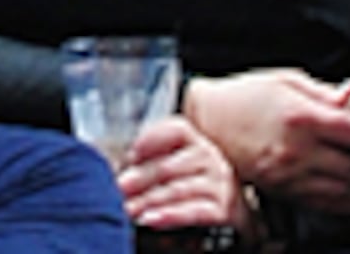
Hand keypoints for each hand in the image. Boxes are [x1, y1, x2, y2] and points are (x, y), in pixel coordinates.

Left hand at [113, 112, 251, 237]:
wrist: (232, 205)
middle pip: (170, 165)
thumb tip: (116, 170)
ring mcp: (218, 183)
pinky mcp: (223, 209)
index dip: (153, 139)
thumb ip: (151, 163)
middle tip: (119, 188)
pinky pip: (194, 211)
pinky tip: (151, 219)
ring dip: (150, 200)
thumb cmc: (195, 181)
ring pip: (179, 189)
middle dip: (141, 178)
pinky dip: (170, 215)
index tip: (132, 153)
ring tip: (128, 209)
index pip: (177, 129)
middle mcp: (210, 157)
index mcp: (196, 141)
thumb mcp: (179, 164)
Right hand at [183, 68, 349, 213]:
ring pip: (343, 192)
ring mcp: (289, 176)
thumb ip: (327, 92)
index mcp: (299, 117)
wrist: (206, 122)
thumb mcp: (287, 80)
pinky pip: (324, 203)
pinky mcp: (283, 191)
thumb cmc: (244, 96)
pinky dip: (349, 202)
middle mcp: (295, 151)